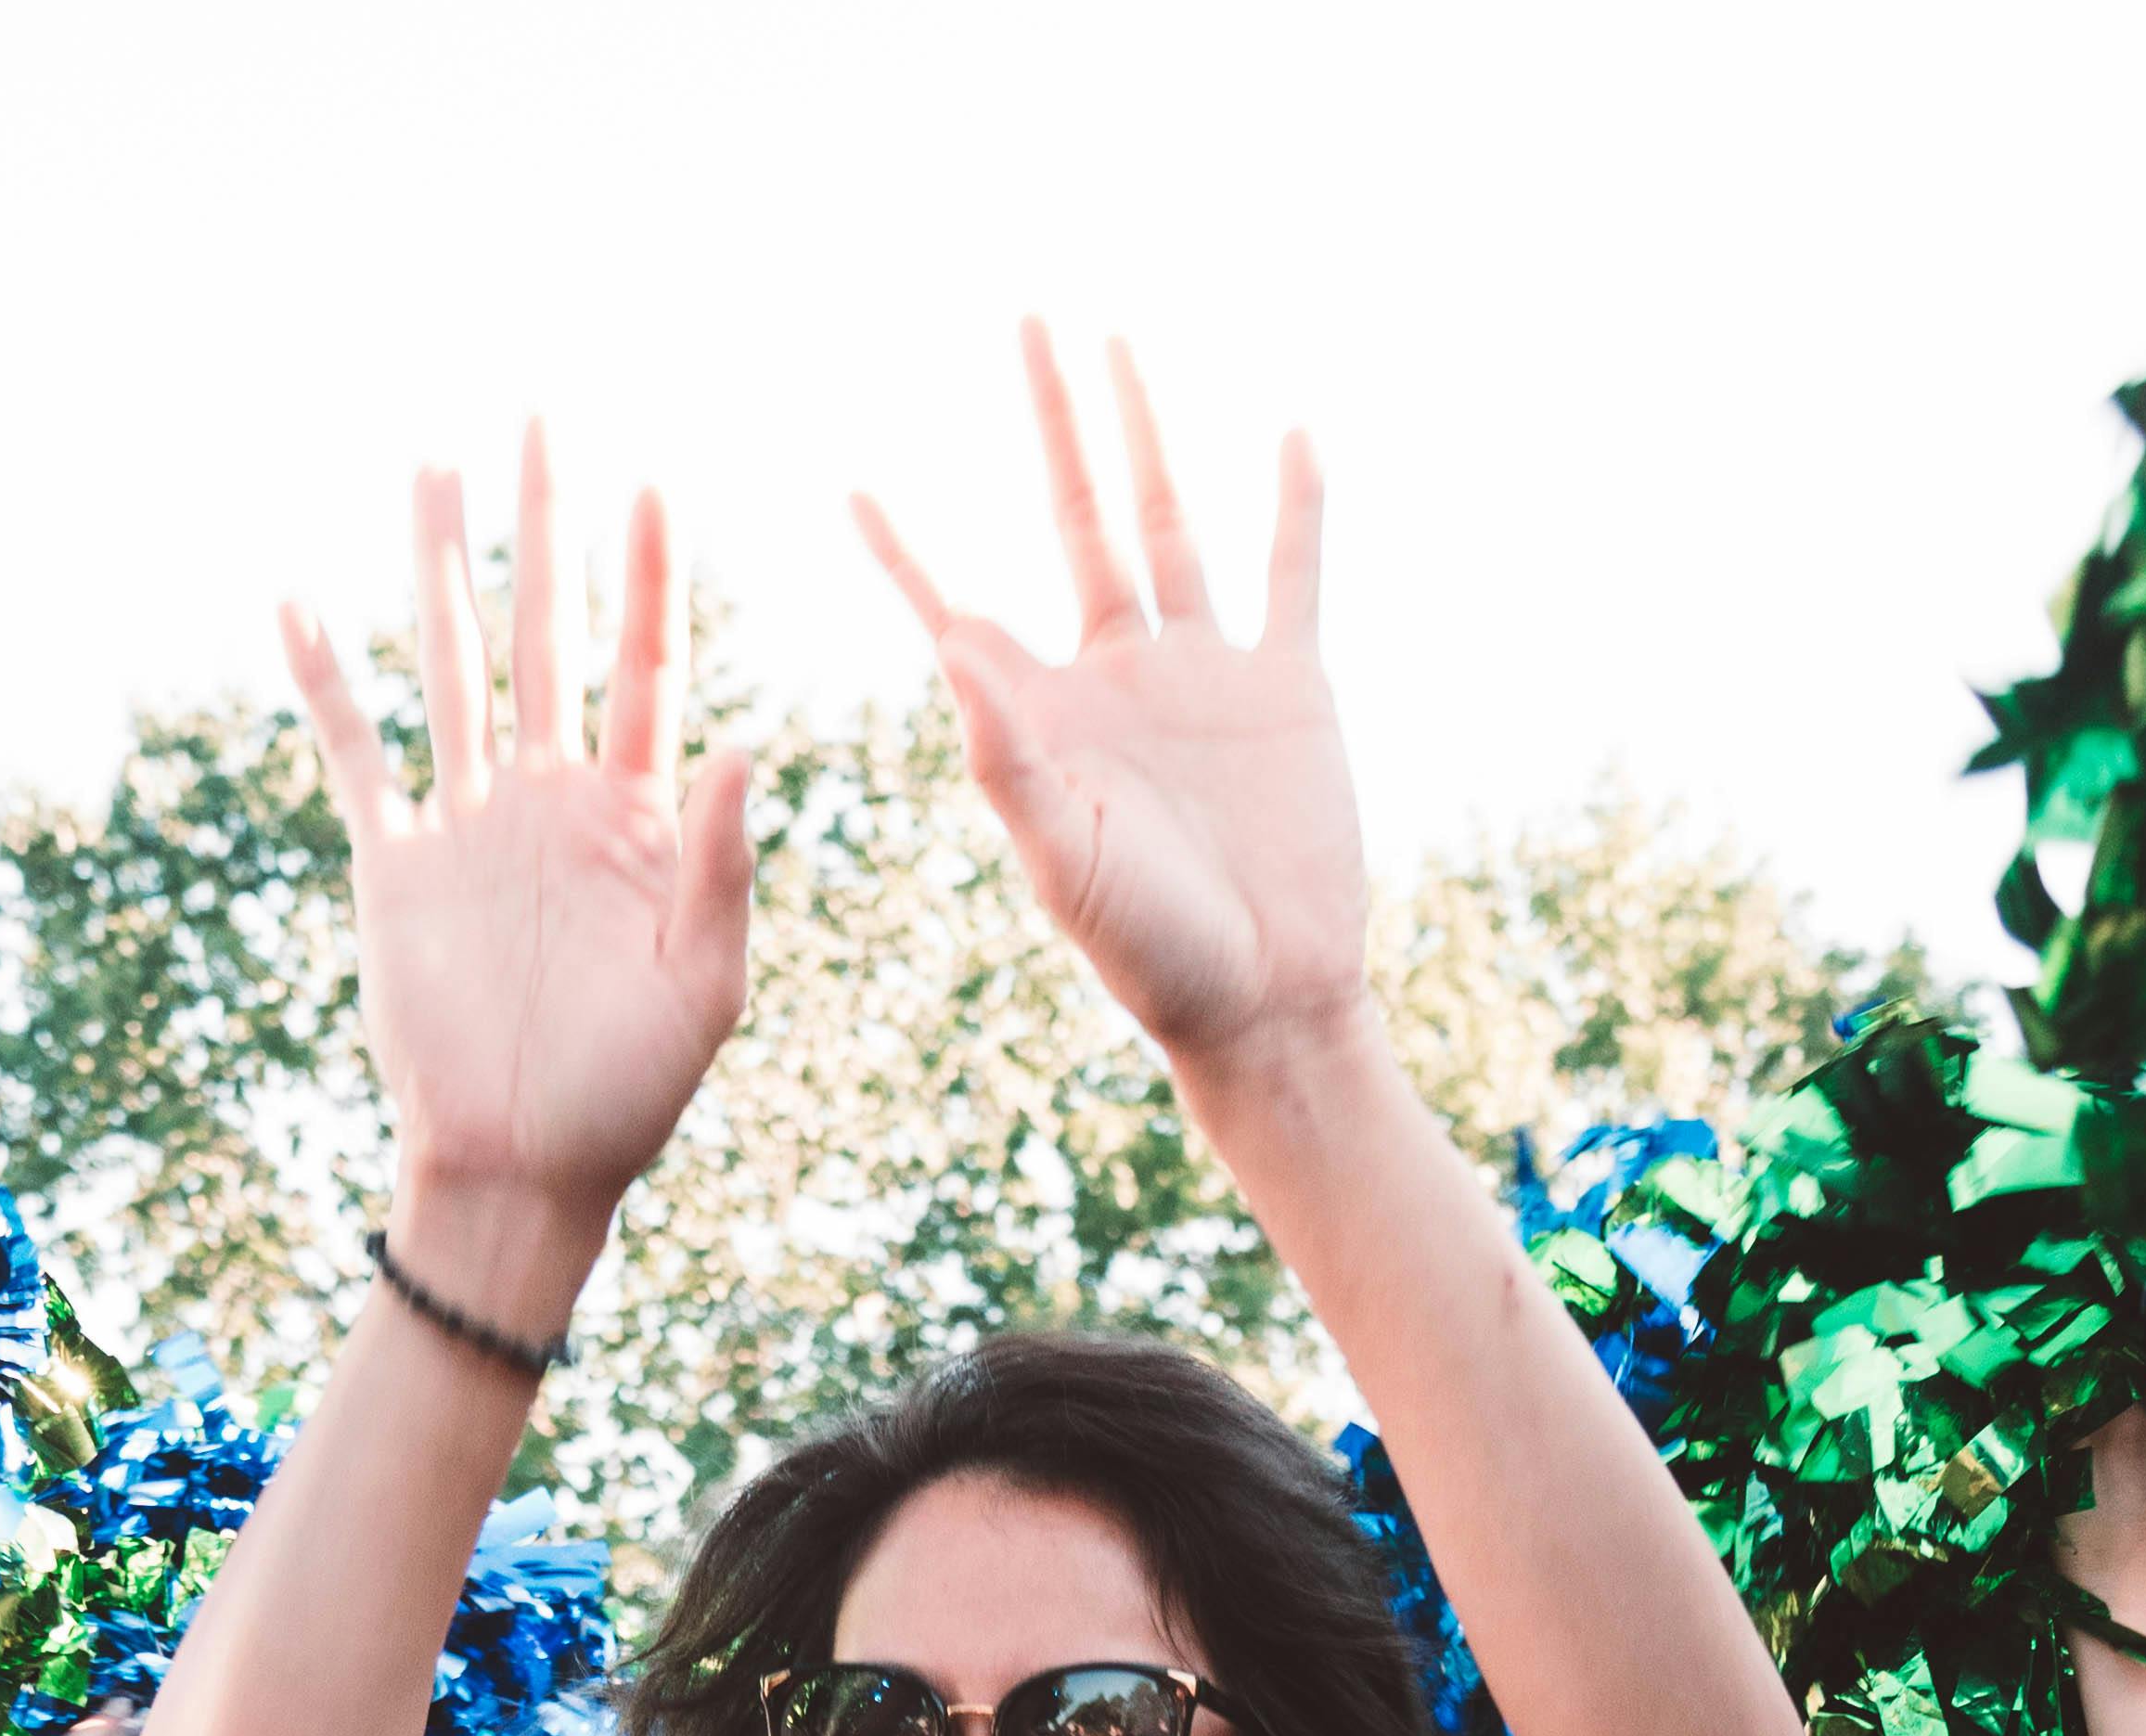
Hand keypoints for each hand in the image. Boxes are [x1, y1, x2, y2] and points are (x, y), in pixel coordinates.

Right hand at [286, 425, 753, 1264]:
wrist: (522, 1170)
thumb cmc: (629, 1098)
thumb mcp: (706, 989)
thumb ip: (721, 868)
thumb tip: (741, 748)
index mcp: (631, 821)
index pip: (643, 667)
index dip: (648, 578)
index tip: (653, 484)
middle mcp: (548, 800)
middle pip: (546, 632)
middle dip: (544, 530)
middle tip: (541, 422)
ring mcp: (470, 824)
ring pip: (453, 663)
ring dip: (440, 567)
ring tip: (432, 467)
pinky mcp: (397, 864)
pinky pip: (356, 752)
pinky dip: (326, 681)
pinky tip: (300, 602)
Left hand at [861, 332, 1365, 1090]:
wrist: (1267, 1003)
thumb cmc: (1152, 956)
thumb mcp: (1065, 863)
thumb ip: (1011, 758)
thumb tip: (955, 642)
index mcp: (1047, 719)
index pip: (959, 614)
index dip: (904, 553)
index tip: (849, 488)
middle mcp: (1117, 677)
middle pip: (1075, 517)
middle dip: (1049, 422)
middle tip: (1026, 323)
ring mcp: (1203, 675)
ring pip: (1169, 522)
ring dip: (1146, 432)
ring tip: (1120, 342)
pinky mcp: (1287, 688)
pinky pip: (1291, 572)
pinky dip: (1295, 505)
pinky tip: (1289, 434)